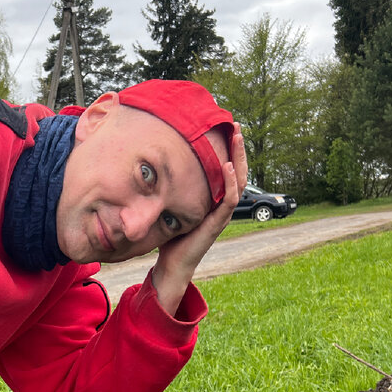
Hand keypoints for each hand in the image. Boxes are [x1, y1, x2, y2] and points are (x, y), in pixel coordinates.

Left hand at [151, 123, 247, 312]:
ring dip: (238, 160)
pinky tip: (226, 166)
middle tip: (237, 126)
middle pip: (237, 172)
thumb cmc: (170, 237)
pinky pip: (227, 200)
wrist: (172, 265)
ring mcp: (220, 215)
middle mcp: (220, 205)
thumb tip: (153, 167)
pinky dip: (228, 183)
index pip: (227, 170)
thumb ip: (170, 188)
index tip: (226, 129)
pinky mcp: (215, 224)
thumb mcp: (171, 205)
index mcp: (212, 200)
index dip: (229, 150)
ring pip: (238, 182)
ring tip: (237, 139)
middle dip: (238, 148)